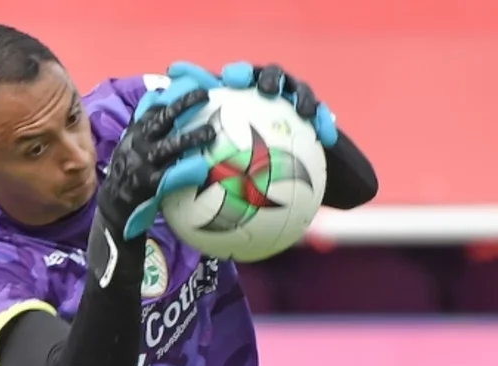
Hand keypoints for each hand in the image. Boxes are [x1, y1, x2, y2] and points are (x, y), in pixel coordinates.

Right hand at [100, 88, 215, 239]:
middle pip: (162, 119)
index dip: (175, 94)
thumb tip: (161, 94)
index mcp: (137, 130)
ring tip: (210, 132)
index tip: (195, 83)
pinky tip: (202, 167)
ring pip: (169, 146)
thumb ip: (147, 122)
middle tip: (205, 95)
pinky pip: (170, 175)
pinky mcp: (148, 183)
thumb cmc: (130, 168)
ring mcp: (143, 162)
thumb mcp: (132, 141)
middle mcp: (139, 142)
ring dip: (190, 137)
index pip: (155, 107)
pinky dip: (186, 171)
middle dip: (183, 104)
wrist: (113, 201)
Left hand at [164, 61, 338, 147]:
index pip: (240, 75)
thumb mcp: (215, 136)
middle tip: (267, 90)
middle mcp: (270, 91)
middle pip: (272, 76)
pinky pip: (321, 119)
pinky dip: (324, 125)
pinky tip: (327, 137)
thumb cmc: (237, 149)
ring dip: (302, 98)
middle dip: (271, 79)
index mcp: (245, 91)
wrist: (275, 160)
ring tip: (303, 112)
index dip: (238, 74)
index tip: (233, 80)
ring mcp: (293, 102)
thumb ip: (198, 118)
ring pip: (300, 91)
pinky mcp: (314, 116)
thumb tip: (170, 91)